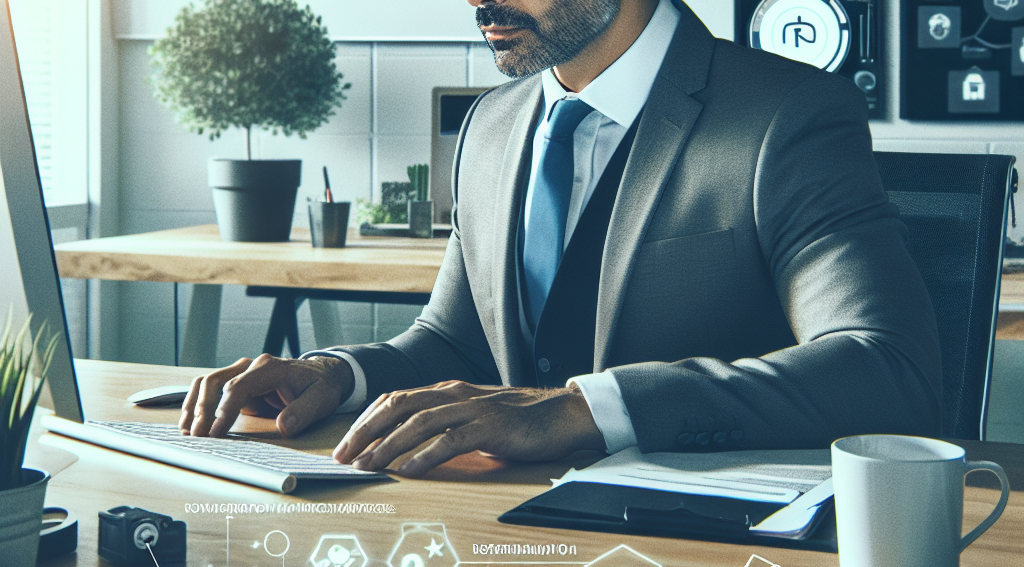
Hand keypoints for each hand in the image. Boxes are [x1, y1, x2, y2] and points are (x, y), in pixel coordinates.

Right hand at [179, 354, 353, 437]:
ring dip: (194, 405)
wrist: (323, 375)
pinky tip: (190, 422)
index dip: (224, 409)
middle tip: (197, 436)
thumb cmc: (321, 387)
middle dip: (203, 409)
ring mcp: (243, 373)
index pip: (239, 386)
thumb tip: (284, 426)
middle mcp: (252, 366)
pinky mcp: (238, 384)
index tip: (215, 432)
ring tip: (187, 431)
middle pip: (217, 381)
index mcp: (270, 368)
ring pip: (208, 382)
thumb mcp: (321, 400)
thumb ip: (303, 412)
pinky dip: (197, 403)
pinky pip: (211, 389)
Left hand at [333, 380, 605, 476]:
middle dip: (365, 432)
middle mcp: (455, 394)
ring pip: (419, 422)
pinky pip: (451, 441)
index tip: (347, 444)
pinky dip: (426, 456)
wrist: (564, 414)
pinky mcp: (491, 427)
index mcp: (448, 390)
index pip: (395, 399)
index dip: (366, 421)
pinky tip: (410, 470)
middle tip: (344, 456)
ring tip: (368, 464)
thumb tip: (411, 445)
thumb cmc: (520, 419)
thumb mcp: (474, 416)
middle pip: (398, 406)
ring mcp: (473, 408)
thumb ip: (446, 423)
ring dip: (388, 445)